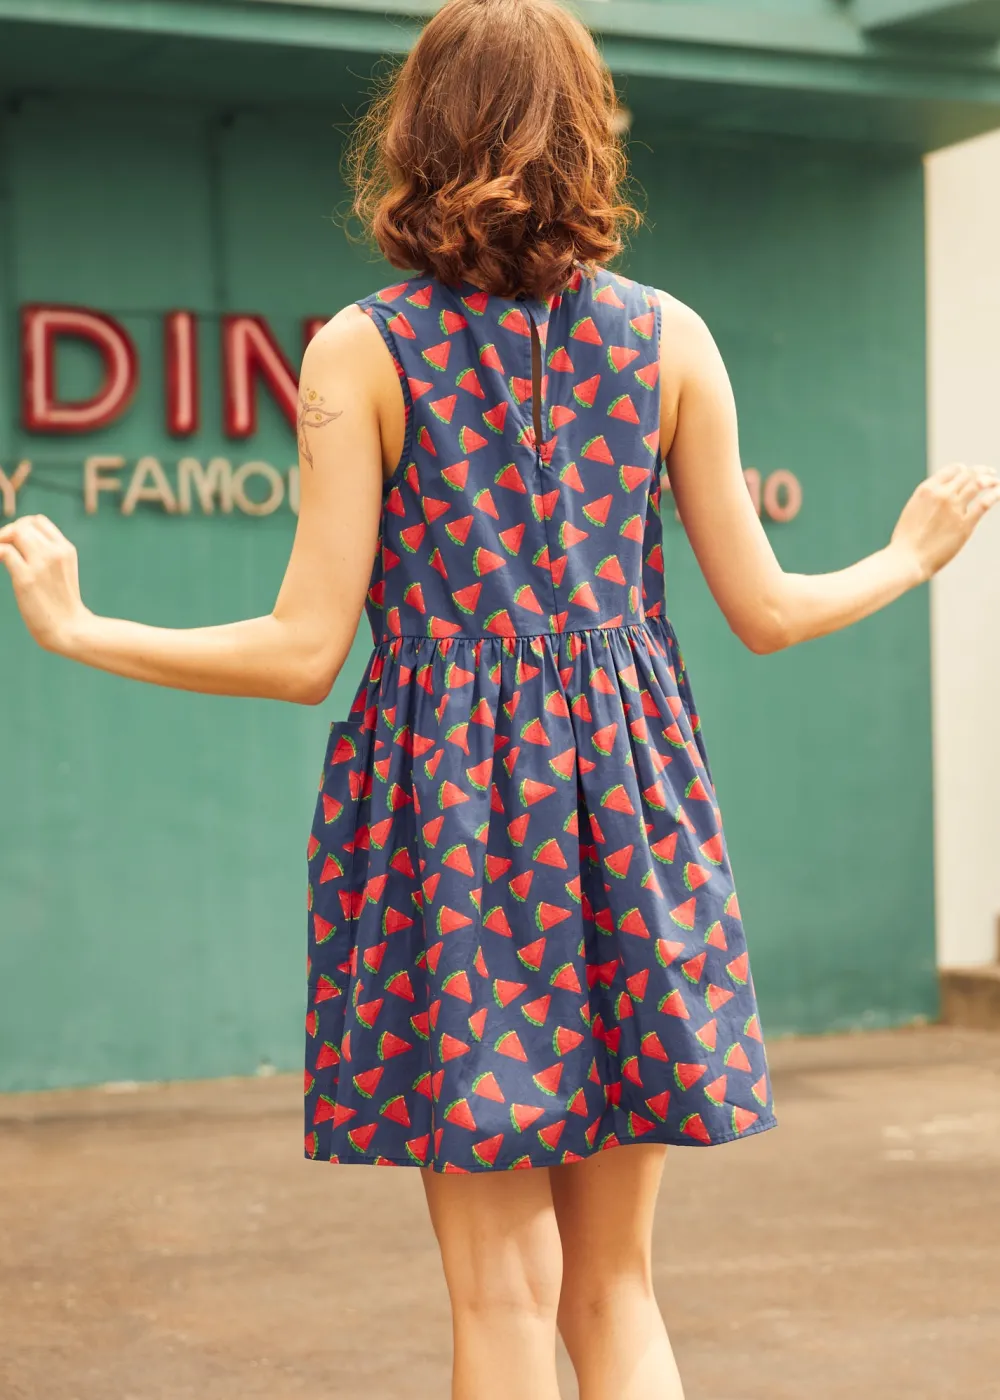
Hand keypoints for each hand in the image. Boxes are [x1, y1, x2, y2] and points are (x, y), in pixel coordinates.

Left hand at [0, 514, 89, 652]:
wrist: (69, 629)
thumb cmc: (61, 603)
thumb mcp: (62, 572)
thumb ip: (47, 555)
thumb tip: (15, 544)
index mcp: (65, 549)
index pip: (38, 521)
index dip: (21, 527)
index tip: (14, 544)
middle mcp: (55, 552)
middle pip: (24, 525)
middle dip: (7, 533)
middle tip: (3, 552)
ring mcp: (41, 564)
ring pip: (15, 533)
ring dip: (1, 540)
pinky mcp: (26, 578)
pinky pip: (4, 552)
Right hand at [890, 463, 999, 582]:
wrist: (907, 558)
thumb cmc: (906, 540)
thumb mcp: (913, 511)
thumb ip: (929, 501)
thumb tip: (940, 499)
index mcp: (927, 489)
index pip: (953, 469)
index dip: (964, 470)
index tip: (970, 473)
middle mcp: (942, 494)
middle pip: (968, 474)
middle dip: (981, 471)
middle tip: (990, 474)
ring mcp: (954, 508)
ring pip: (979, 483)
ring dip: (990, 480)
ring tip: (996, 481)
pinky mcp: (965, 524)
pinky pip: (985, 503)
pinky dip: (995, 494)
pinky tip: (999, 492)